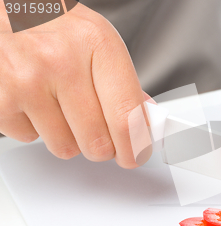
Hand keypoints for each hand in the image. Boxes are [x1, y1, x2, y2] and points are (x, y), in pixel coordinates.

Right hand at [0, 2, 152, 167]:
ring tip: (62, 105)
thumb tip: (145, 121)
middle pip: (98, 141)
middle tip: (100, 132)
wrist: (11, 10)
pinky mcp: (1, 98)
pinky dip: (36, 128)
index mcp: (97, 44)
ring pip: (66, 147)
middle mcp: (61, 61)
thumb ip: (125, 83)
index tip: (136, 155)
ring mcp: (27, 81)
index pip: (127, 116)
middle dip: (103, 145)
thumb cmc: (55, 24)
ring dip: (69, 137)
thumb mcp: (99, 40)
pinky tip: (36, 101)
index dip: (135, 147)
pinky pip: (31, 139)